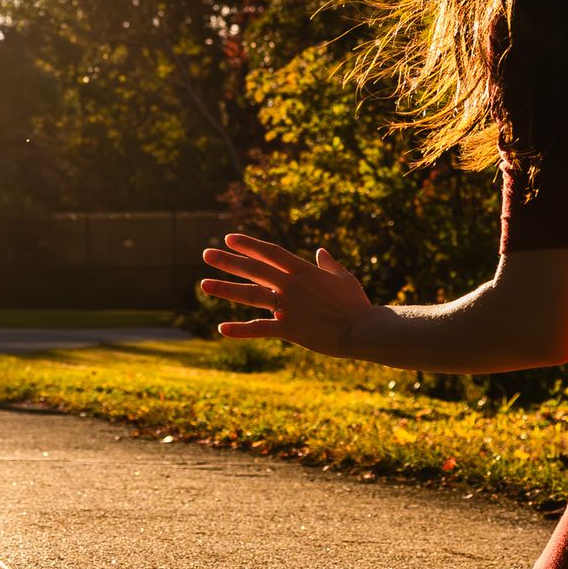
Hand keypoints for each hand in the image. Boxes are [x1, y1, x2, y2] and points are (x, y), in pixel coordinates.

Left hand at [200, 233, 372, 355]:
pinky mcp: (288, 329)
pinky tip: (222, 328)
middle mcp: (291, 285)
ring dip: (226, 289)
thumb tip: (321, 251)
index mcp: (304, 271)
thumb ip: (329, 264)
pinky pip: (260, 328)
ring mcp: (288, 307)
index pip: (270, 252)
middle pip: (254, 269)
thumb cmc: (357, 304)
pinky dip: (240, 329)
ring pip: (251, 295)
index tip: (229, 238)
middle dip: (228, 261)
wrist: (363, 330)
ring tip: (204, 285)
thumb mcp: (344, 278)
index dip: (248, 244)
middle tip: (206, 254)